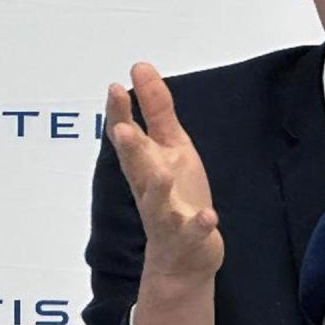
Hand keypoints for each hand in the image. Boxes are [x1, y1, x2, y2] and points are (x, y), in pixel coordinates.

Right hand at [106, 62, 223, 285]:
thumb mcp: (170, 146)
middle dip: (129, 150)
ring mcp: (166, 216)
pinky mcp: (186, 239)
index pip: (127, 137)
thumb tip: (140, 68)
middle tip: (122, 129)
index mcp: (144, 165)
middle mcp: (149, 189)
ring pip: (157, 203)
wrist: (183, 255)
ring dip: (158, 188)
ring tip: (162, 172)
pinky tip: (209, 217)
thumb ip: (156, 110)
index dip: (120, 114)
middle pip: (136, 168)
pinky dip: (198, 225)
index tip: (115, 88)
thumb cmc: (176, 194)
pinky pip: (191, 233)